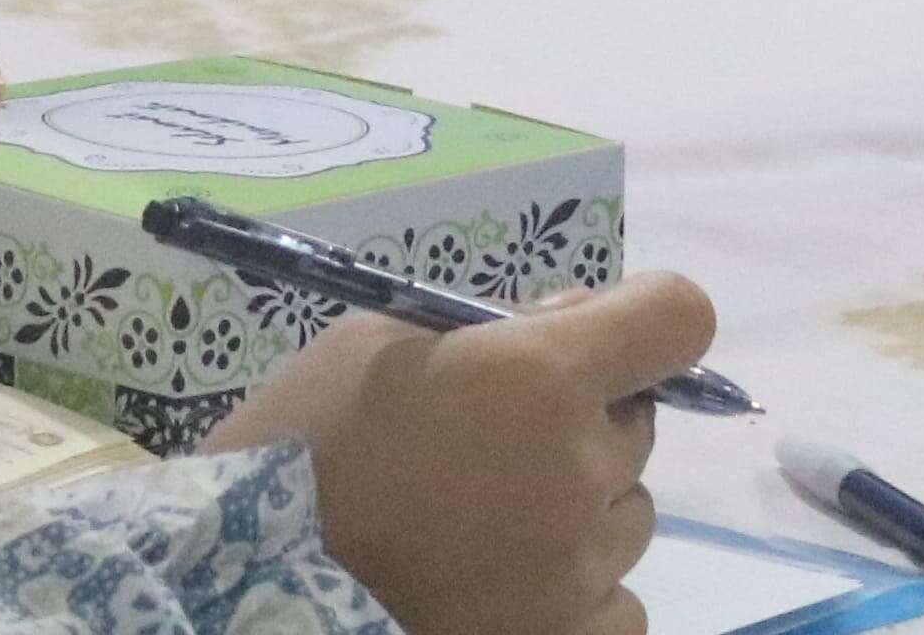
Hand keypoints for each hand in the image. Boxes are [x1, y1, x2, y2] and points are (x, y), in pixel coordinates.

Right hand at [209, 274, 710, 634]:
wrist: (245, 591)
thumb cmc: (297, 452)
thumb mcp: (374, 347)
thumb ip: (492, 325)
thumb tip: (579, 317)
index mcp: (542, 378)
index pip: (678, 319)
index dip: (648, 322)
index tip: (607, 338)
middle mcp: (580, 470)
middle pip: (636, 426)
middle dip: (584, 424)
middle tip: (493, 450)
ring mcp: (578, 569)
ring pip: (626, 517)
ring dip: (579, 512)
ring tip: (484, 528)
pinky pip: (617, 605)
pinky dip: (576, 595)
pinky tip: (504, 588)